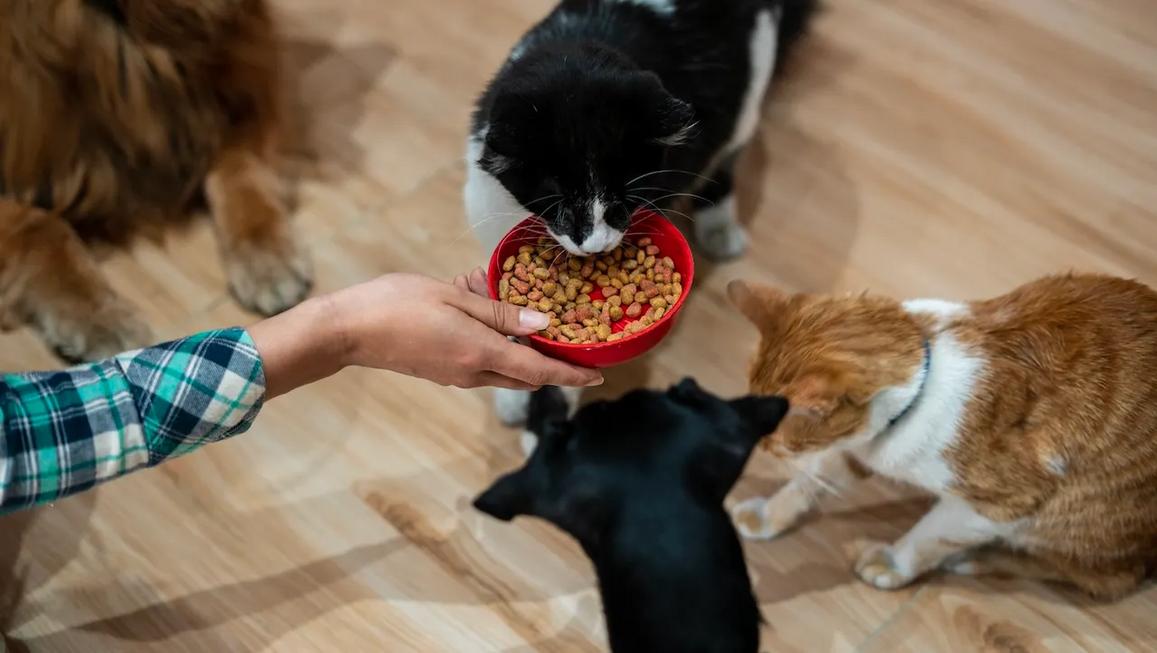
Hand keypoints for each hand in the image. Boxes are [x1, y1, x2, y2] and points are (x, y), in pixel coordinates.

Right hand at [250, 269, 602, 398]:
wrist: (348, 330)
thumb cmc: (397, 304)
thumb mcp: (453, 298)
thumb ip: (499, 311)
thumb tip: (542, 323)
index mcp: (480, 353)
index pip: (538, 371)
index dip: (571, 374)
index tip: (599, 374)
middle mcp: (472, 372)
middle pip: (525, 377)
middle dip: (555, 369)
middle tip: (579, 352)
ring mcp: (456, 376)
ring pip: (505, 373)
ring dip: (530, 362)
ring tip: (548, 338)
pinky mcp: (442, 371)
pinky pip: (485, 367)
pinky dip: (505, 356)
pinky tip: (506, 331)